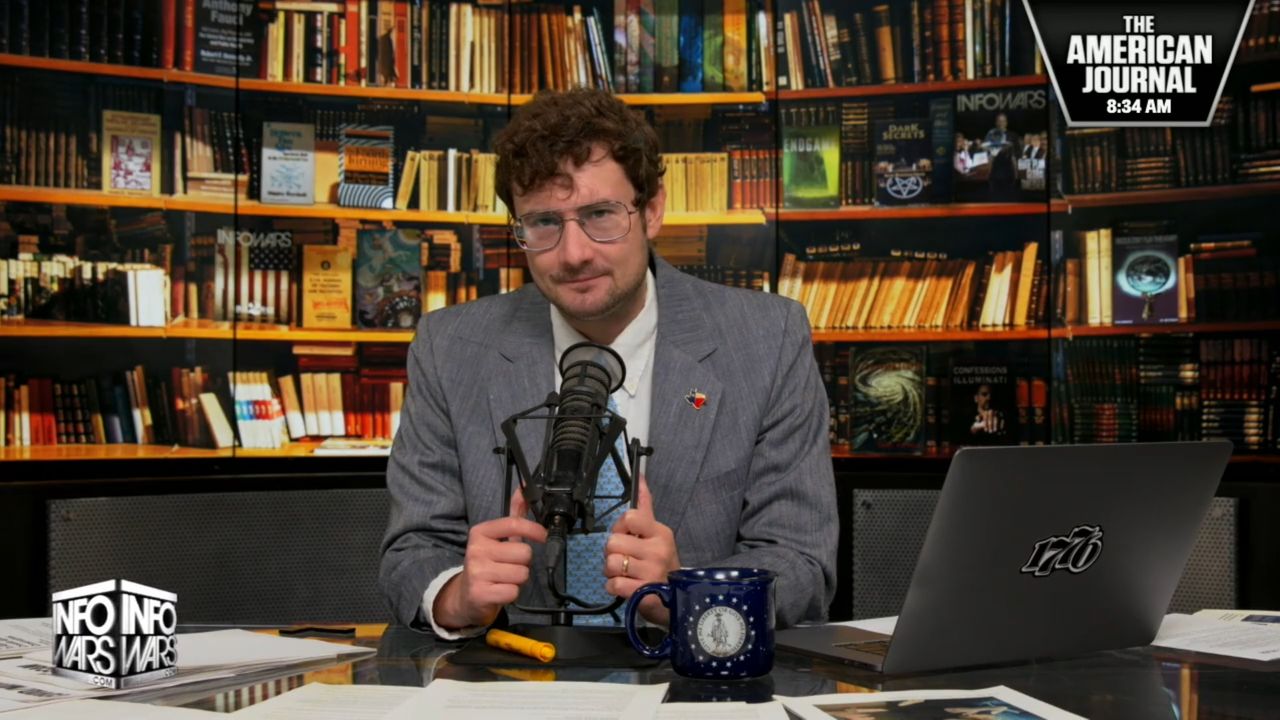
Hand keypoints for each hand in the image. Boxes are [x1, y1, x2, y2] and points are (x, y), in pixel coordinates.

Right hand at [433, 488, 546, 630]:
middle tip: (510, 565)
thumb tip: (525, 488)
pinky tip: (500, 590)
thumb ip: (514, 515)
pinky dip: (512, 593)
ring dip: (519, 578)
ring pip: (522, 573)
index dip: (534, 529)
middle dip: (523, 561)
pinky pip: (514, 591)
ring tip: (505, 578)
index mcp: (480, 532)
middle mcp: (476, 550)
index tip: (543, 535)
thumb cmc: (487, 563)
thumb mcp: (498, 538)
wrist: (466, 596)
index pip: (513, 524)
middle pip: (524, 552)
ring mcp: (477, 572)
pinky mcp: (480, 593)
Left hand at [604, 476, 679, 625]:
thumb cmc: (661, 563)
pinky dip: (614, 587)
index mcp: (660, 533)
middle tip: (625, 559)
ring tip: (625, 573)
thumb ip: (646, 506)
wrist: (676, 599)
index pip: (630, 517)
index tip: (628, 537)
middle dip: (613, 553)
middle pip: (613, 542)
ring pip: (610, 563)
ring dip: (612, 571)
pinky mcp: (643, 593)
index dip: (620, 527)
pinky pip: (613, 584)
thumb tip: (640, 477)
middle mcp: (658, 551)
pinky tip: (625, 586)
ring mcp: (651, 572)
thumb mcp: (657, 534)